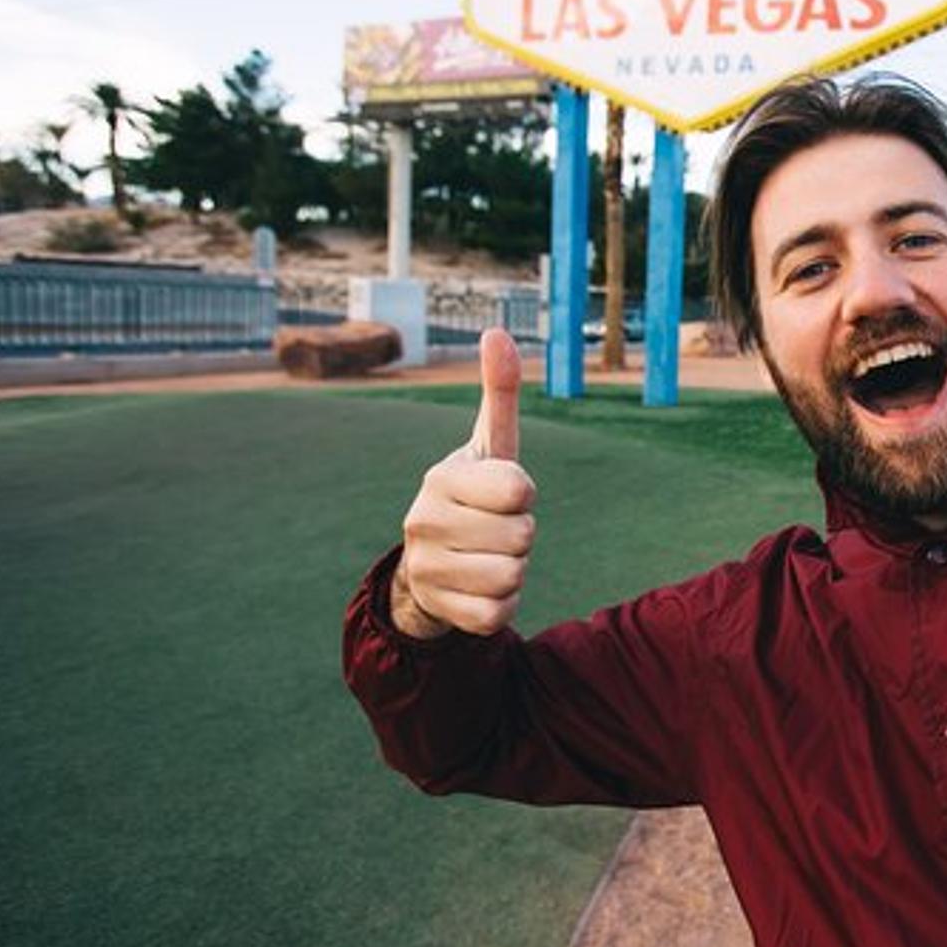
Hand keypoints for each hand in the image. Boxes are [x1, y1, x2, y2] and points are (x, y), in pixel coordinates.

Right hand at [392, 328, 535, 637]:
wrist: (429, 567)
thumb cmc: (473, 497)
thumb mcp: (489, 447)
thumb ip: (499, 394)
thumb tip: (497, 332)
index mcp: (441, 477)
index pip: (519, 489)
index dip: (523, 494)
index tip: (504, 494)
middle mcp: (424, 520)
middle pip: (523, 536)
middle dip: (522, 535)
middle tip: (495, 530)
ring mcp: (426, 567)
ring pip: (513, 576)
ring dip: (515, 571)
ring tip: (489, 557)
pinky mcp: (438, 609)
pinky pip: (498, 614)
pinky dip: (503, 605)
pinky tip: (481, 588)